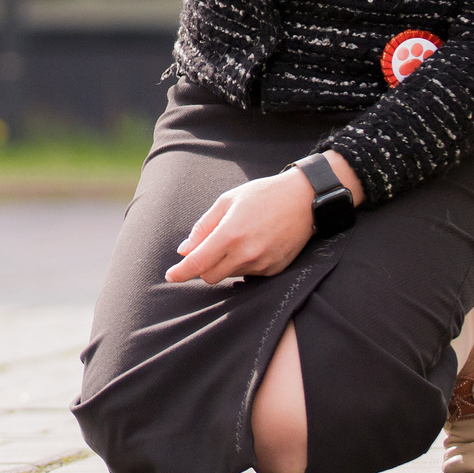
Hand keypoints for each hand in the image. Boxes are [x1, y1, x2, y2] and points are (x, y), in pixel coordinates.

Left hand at [164, 153, 362, 284]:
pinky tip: (252, 244)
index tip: (170, 276)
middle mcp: (247, 254)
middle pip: (211, 276)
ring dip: (224, 264)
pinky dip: (242, 264)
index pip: (198, 264)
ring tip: (237, 238)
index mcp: (231, 234)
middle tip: (204, 250)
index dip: (181, 272)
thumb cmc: (262, 195)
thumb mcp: (226, 202)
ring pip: (230, 275)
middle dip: (202, 267)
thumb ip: (203, 227)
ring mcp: (263, 264)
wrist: (303, 200)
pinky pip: (249, 274)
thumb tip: (184, 250)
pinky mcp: (274, 269)